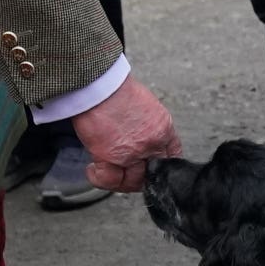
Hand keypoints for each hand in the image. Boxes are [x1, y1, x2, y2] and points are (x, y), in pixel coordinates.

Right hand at [72, 74, 182, 191]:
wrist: (100, 83)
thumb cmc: (116, 87)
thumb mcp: (145, 104)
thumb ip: (148, 123)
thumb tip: (138, 133)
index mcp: (163, 127)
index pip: (172, 156)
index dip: (161, 166)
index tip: (151, 167)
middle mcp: (152, 143)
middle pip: (153, 173)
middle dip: (140, 177)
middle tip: (126, 175)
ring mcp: (132, 153)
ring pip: (132, 182)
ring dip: (119, 182)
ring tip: (108, 173)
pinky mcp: (110, 157)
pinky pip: (108, 180)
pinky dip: (98, 178)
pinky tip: (92, 169)